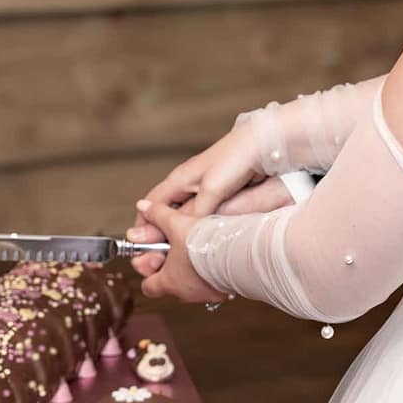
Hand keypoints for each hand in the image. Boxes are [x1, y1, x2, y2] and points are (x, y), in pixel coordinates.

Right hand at [125, 124, 269, 278]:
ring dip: (179, 233)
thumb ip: (191, 212)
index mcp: (178, 180)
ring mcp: (203, 190)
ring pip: (183, 216)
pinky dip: (197, 228)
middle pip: (165, 214)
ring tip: (179, 253)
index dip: (143, 226)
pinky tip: (202, 240)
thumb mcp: (211, 191)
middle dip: (160, 234)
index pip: (150, 205)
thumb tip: (173, 231)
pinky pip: (202, 215)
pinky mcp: (219, 194)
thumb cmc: (236, 159)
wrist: (262, 146)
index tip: (141, 247)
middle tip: (161, 256)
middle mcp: (188, 184)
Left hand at [135, 199, 231, 304]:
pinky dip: (213, 272)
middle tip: (179, 249)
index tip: (154, 257)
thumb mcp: (176, 223)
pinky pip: (215, 283)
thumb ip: (158, 215)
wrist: (237, 251)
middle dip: (173, 268)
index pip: (148, 286)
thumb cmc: (206, 244)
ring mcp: (207, 293)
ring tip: (200, 249)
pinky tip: (218, 255)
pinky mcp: (225, 290)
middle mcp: (187, 293)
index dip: (149, 272)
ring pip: (194, 285)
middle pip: (172, 285)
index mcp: (169, 282)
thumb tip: (144, 207)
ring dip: (194, 271)